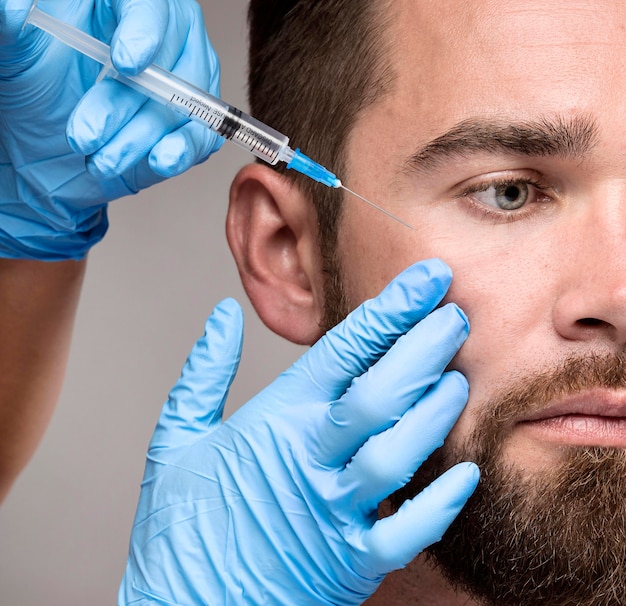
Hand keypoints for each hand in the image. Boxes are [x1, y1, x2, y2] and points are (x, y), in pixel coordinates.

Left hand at [0, 0, 221, 259]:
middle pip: (171, 63)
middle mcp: (163, 40)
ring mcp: (181, 86)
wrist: (41, 148)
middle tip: (86, 133)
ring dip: (143, 137)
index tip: (125, 63)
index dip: (145, 31)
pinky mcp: (189, 128)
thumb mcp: (16, 54)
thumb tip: (11, 7)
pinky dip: (182, 150)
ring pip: (184, 106)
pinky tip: (159, 159)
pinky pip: (202, 137)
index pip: (151, 4)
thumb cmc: (33, 89)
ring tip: (102, 160)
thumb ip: (10, 27)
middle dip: (128, 103)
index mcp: (124, 4)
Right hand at [119, 259, 479, 604]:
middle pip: (380, 394)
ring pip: (399, 454)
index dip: (388, 311)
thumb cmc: (181, 524)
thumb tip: (223, 316)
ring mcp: (332, 512)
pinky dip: (442, 505)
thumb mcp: (176, 435)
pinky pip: (407, 533)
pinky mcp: (349, 562)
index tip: (426, 279)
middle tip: (456, 315)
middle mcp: (309, 460)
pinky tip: (468, 473)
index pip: (340, 351)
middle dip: (424, 348)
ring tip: (457, 379)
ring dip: (434, 413)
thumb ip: (204, 371)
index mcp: (273, 422)